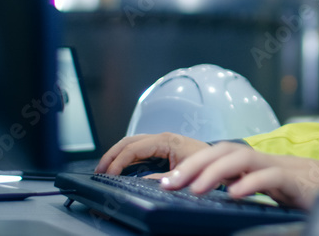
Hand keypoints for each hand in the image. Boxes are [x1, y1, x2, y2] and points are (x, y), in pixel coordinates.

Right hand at [95, 132, 209, 174]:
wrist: (219, 159)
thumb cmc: (207, 162)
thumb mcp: (185, 171)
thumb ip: (163, 177)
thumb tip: (142, 181)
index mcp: (166, 140)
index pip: (134, 148)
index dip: (119, 161)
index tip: (109, 174)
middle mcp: (161, 138)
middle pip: (128, 142)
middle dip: (111, 155)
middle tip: (99, 171)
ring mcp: (160, 142)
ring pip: (130, 144)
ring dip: (116, 155)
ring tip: (104, 169)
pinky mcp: (161, 148)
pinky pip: (138, 150)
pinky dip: (125, 157)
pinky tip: (119, 168)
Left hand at [160, 142, 318, 208]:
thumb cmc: (300, 192)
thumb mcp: (263, 190)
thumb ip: (241, 188)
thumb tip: (211, 197)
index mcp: (252, 163)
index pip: (216, 154)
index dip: (190, 164)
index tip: (165, 181)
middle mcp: (262, 160)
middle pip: (223, 149)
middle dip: (194, 164)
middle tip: (170, 183)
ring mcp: (278, 167)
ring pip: (242, 157)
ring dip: (215, 171)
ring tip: (195, 188)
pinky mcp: (295, 181)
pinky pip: (271, 177)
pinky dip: (251, 183)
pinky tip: (235, 195)